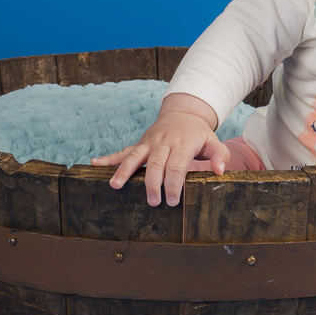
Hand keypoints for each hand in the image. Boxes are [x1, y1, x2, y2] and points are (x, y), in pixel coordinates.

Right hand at [90, 93, 227, 206]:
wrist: (183, 113)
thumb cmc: (199, 133)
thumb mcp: (214, 141)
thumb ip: (220, 155)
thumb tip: (220, 170)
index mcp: (183, 144)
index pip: (177, 166)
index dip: (174, 184)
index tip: (173, 200)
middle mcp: (164, 143)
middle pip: (156, 165)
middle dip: (153, 184)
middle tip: (152, 202)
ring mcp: (150, 142)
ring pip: (135, 157)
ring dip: (124, 172)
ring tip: (115, 186)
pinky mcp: (141, 143)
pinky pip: (123, 151)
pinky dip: (109, 158)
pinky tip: (95, 164)